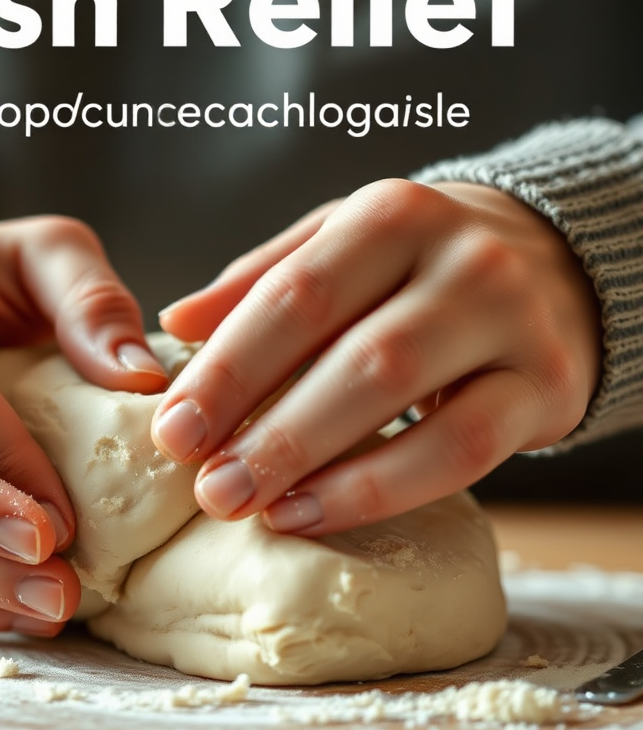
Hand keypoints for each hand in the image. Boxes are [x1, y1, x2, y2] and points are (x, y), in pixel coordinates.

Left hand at [152, 180, 600, 534]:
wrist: (556, 263)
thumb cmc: (418, 263)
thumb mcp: (341, 245)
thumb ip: (263, 278)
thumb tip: (177, 321)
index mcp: (390, 215)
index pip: (294, 295)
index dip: (228, 369)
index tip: (172, 431)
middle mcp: (461, 260)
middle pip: (352, 354)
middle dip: (268, 428)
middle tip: (206, 487)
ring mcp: (512, 323)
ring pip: (407, 403)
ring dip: (318, 466)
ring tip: (251, 507)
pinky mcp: (546, 388)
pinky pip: (460, 451)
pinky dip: (380, 489)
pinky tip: (312, 513)